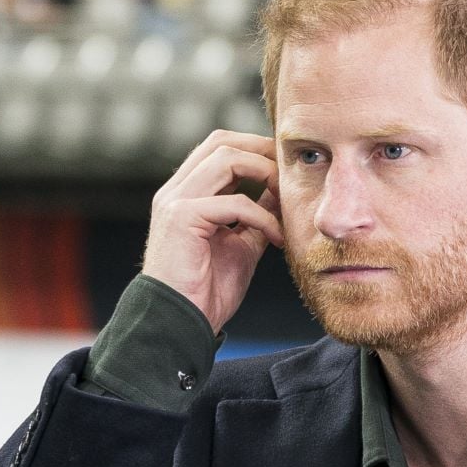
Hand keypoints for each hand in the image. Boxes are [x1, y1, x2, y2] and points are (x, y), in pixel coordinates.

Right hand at [142, 130, 283, 332]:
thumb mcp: (241, 245)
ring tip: (286, 196)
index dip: (255, 149)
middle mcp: (176, 191)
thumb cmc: (206, 290)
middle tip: (291, 173)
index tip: (286, 167)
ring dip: (264, 173)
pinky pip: (234, 202)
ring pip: (225, 159)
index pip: (219, 148)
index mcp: (186, 194)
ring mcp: (175, 201)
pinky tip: (277, 237)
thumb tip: (281, 195)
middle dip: (262, 150)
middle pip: (221, 142)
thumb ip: (257, 217)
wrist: (180, 324)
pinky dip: (263, 216)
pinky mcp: (181, 218)